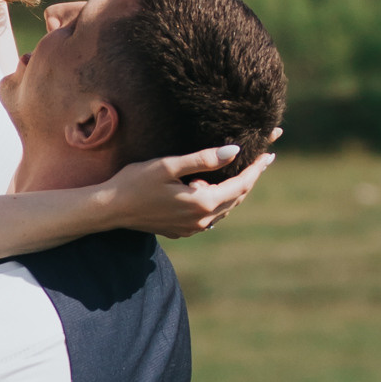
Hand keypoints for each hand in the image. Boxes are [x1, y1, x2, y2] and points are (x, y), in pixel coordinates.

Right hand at [107, 137, 276, 238]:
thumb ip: (203, 159)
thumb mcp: (169, 165)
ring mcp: (192, 228)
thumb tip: (234, 151)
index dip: (257, 168)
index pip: (240, 184)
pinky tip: (215, 187)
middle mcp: (201, 220)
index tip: (270, 153)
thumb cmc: (135, 182)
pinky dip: (219, 200)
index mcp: (202, 202)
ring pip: (224, 208)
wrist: (110, 209)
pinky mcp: (182, 230)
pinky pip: (210, 215)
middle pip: (236, 198)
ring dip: (235, 190)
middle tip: (263, 159)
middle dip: (250, 178)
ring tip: (244, 170)